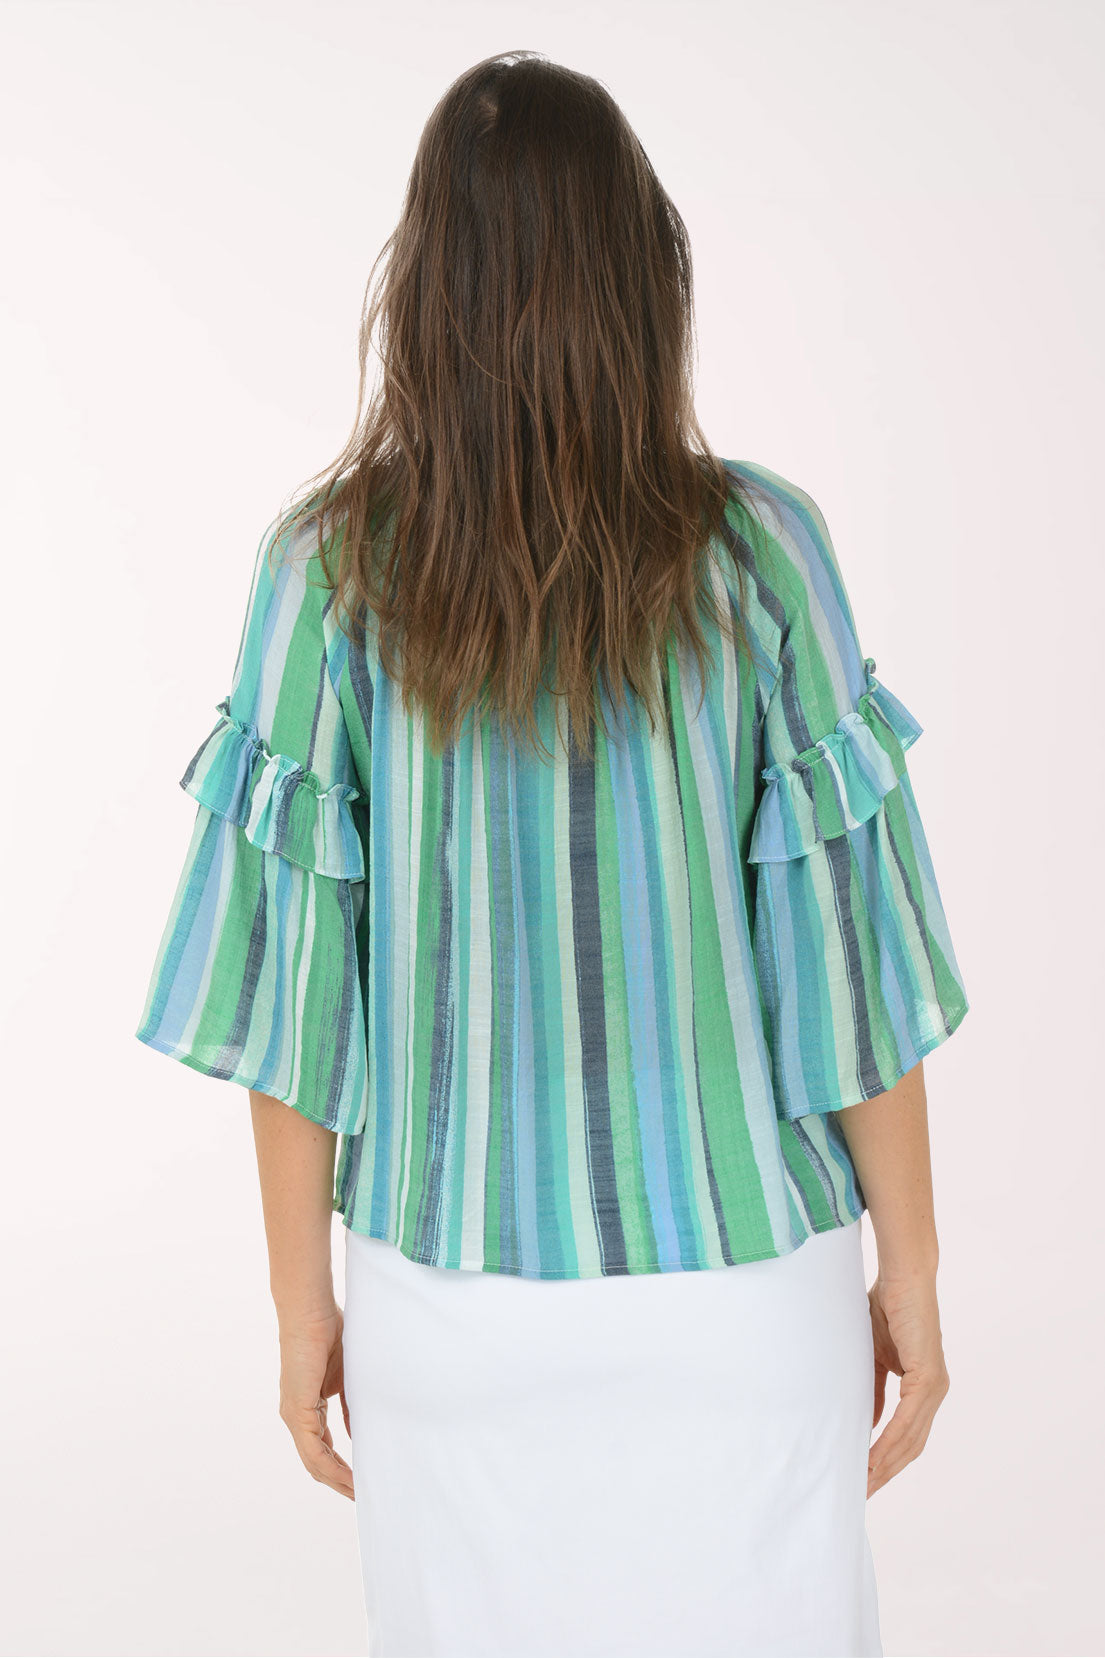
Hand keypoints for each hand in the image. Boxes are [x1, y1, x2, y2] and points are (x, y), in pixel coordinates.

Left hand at [277, 1303, 354, 1499]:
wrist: (311, 1312)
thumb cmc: (330, 1332)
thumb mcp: (346, 1376)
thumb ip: (351, 1405)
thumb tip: (359, 1431)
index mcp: (307, 1407)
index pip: (322, 1447)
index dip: (340, 1466)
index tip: (361, 1480)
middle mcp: (296, 1416)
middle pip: (316, 1462)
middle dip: (339, 1482)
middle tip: (362, 1496)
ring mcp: (294, 1415)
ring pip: (314, 1462)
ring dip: (337, 1481)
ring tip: (359, 1494)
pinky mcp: (297, 1412)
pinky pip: (314, 1451)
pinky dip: (332, 1468)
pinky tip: (349, 1478)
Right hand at [866, 1271, 949, 1497]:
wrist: (902, 1278)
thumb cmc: (886, 1308)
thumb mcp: (874, 1357)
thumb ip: (874, 1390)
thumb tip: (866, 1423)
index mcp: (922, 1388)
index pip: (906, 1435)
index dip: (886, 1459)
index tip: (864, 1478)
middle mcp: (933, 1393)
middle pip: (910, 1447)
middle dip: (885, 1472)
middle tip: (860, 1493)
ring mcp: (934, 1387)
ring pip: (910, 1439)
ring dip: (886, 1464)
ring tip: (862, 1482)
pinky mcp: (928, 1378)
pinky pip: (907, 1420)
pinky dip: (889, 1441)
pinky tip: (872, 1456)